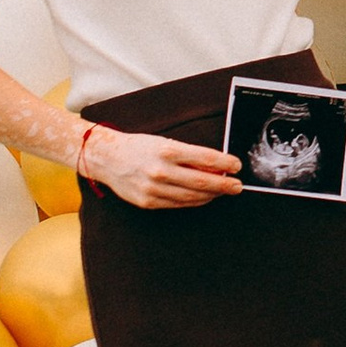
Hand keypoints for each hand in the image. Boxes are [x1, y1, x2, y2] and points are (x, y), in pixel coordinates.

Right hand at [85, 130, 242, 209]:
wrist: (107, 158)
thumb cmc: (139, 147)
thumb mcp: (165, 142)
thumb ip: (189, 155)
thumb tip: (216, 166)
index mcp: (167, 150)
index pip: (205, 158)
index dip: (225, 163)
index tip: (237, 165)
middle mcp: (160, 170)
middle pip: (202, 181)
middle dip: (224, 184)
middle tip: (238, 185)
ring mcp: (154, 189)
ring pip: (192, 196)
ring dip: (212, 195)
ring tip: (224, 191)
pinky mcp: (148, 202)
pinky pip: (179, 204)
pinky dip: (196, 201)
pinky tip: (205, 197)